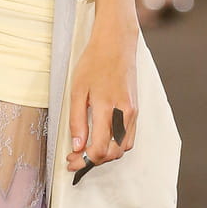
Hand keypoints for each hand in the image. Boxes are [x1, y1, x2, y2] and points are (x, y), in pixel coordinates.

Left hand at [66, 26, 137, 173]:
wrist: (116, 45)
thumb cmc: (94, 63)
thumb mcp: (77, 90)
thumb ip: (77, 120)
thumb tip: (78, 146)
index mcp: (106, 108)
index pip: (98, 149)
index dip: (83, 161)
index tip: (70, 160)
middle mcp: (124, 114)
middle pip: (112, 153)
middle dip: (93, 162)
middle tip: (75, 158)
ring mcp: (132, 113)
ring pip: (123, 148)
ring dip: (106, 155)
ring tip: (87, 150)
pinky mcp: (136, 111)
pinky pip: (129, 138)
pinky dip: (116, 146)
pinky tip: (102, 140)